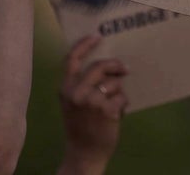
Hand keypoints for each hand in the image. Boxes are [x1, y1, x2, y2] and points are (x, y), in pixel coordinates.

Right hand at [59, 36, 128, 173]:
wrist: (84, 154)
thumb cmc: (81, 125)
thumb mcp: (74, 102)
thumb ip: (83, 83)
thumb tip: (108, 63)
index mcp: (65, 89)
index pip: (72, 59)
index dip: (84, 44)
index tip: (97, 36)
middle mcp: (75, 93)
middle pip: (99, 66)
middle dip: (115, 65)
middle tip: (124, 69)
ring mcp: (90, 101)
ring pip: (113, 82)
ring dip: (119, 91)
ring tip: (116, 103)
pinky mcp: (105, 109)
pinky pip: (122, 96)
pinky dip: (124, 103)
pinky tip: (119, 113)